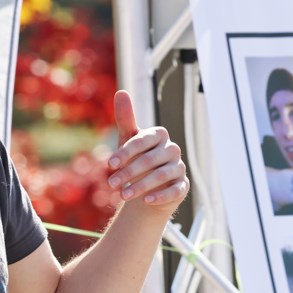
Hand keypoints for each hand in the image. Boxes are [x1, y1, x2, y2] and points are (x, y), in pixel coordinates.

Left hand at [108, 90, 188, 213]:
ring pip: (161, 176)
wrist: (146, 185)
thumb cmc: (135, 158)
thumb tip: (121, 92)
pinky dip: (160, 196)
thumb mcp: (128, 139)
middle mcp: (172, 149)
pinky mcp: (182, 186)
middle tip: (110, 184)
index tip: (109, 165)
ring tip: (122, 195)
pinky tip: (145, 201)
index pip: (142, 141)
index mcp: (159, 135)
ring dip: (140, 186)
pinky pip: (174, 190)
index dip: (125, 152)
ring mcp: (179, 168)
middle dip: (128, 172)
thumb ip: (125, 118)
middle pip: (150, 160)